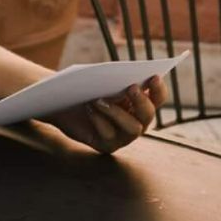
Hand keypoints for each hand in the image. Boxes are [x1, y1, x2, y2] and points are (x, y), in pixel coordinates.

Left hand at [43, 76, 166, 154]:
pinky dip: (99, 120)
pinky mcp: (108, 145)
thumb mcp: (99, 79)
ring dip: (117, 112)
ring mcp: (124, 136)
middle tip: (131, 87)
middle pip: (148, 114)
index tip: (154, 76)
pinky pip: (109, 135)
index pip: (157, 98)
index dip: (158, 88)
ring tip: (98, 99)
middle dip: (141, 100)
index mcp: (140, 103)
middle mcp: (137, 121)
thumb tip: (122, 75)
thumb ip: (114, 78)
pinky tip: (89, 108)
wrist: (62, 105)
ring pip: (133, 128)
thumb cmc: (84, 88)